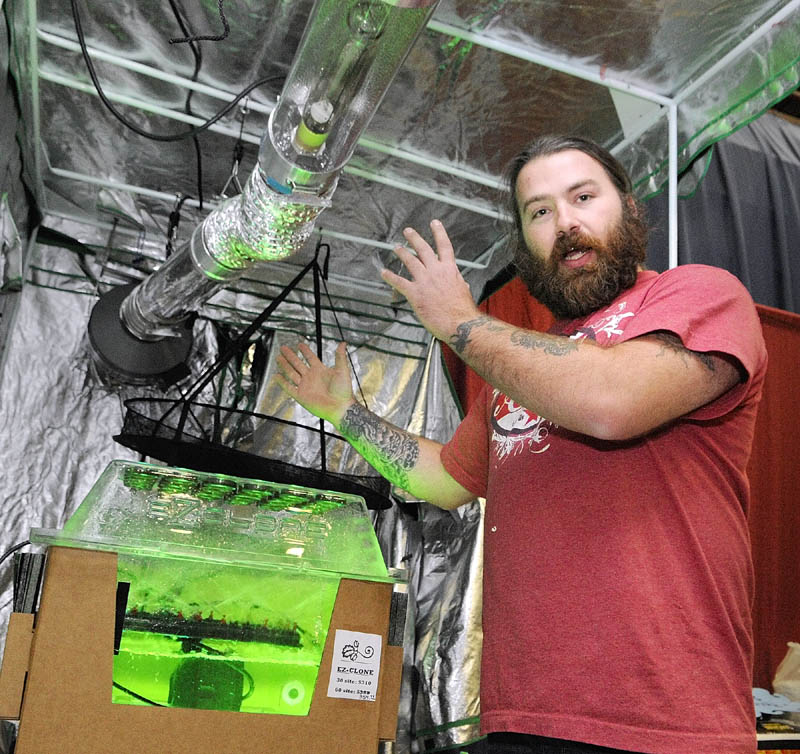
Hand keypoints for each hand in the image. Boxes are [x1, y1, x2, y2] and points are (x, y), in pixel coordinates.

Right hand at [275, 341, 354, 426]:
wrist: (340, 407)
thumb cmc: (344, 390)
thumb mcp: (342, 370)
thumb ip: (340, 356)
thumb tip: (343, 343)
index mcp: (321, 370)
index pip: (310, 358)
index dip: (305, 351)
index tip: (300, 345)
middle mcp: (311, 377)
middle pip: (298, 363)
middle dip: (290, 356)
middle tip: (283, 348)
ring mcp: (305, 386)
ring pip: (292, 373)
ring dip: (284, 366)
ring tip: (278, 358)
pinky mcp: (301, 396)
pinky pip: (289, 388)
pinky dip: (282, 382)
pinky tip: (276, 376)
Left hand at [381, 220, 479, 341]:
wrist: (460, 323)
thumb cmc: (463, 311)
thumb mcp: (464, 292)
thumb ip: (459, 284)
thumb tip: (461, 283)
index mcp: (450, 270)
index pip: (444, 246)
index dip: (439, 232)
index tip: (434, 223)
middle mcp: (436, 271)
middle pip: (423, 249)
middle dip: (414, 238)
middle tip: (408, 231)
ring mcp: (424, 281)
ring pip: (410, 261)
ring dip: (402, 252)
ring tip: (396, 247)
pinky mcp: (415, 293)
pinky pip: (399, 282)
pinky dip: (390, 276)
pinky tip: (383, 272)